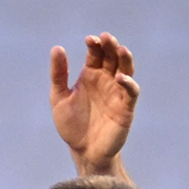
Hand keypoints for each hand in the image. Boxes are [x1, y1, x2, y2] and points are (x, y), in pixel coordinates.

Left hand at [51, 33, 138, 174]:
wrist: (83, 151)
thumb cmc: (71, 125)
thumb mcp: (58, 98)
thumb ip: (58, 75)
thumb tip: (57, 48)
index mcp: (91, 75)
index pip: (96, 53)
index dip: (94, 44)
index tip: (89, 40)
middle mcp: (106, 80)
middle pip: (112, 57)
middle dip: (110, 46)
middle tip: (106, 38)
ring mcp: (118, 92)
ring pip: (126, 69)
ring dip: (125, 58)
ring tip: (120, 49)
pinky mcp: (126, 107)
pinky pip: (131, 91)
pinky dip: (129, 83)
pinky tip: (121, 77)